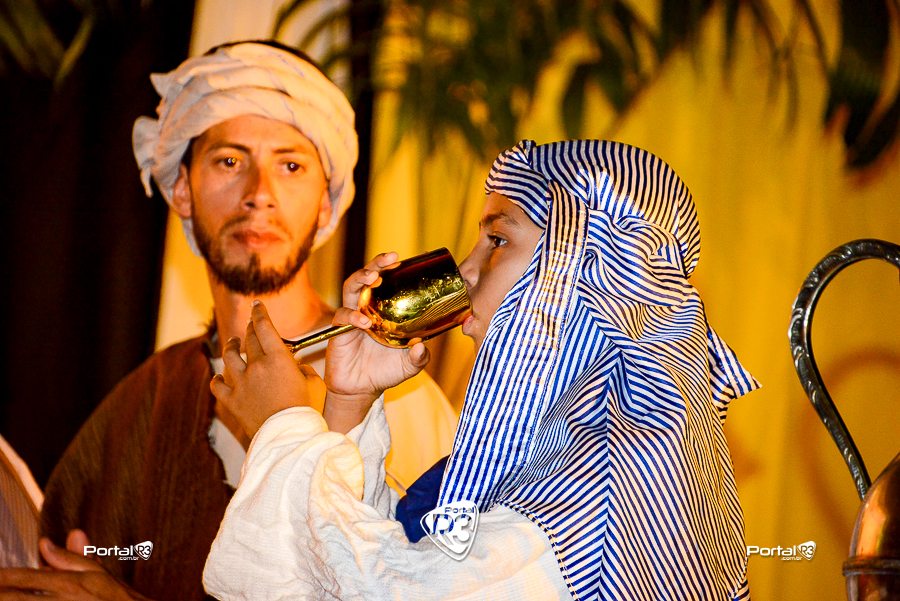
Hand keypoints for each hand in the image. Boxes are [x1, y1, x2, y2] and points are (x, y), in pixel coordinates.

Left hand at [0, 531, 150, 599]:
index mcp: (68, 583)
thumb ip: (70, 558)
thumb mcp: (97, 575)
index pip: (22, 578)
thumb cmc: (117, 600)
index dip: (0, 577)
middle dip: (0, 591)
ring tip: (3, 593)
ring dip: (9, 598)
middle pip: (14, 597)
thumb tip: (46, 542)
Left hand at [210, 301, 316, 438]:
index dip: (259, 313)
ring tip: (233, 342)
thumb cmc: (306, 410)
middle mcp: (256, 366)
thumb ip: (305, 369)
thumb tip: (296, 366)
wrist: (288, 436)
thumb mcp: (315, 384)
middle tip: (251, 324)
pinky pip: (218, 385)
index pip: (264, 327)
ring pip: (229, 357)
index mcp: (277, 358)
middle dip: (249, 327)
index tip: (257, 305)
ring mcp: (241, 383)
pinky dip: (218, 379)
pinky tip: (220, 376)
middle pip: (248, 339)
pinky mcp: (232, 401)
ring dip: (231, 346)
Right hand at [324, 252, 429, 432]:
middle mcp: (368, 308)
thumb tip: (421, 345)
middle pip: (368, 277)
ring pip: (351, 288)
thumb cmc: (386, 372)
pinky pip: (342, 316)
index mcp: (385, 311)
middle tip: (389, 259)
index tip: (403, 259)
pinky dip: (351, 316)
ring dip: (359, 279)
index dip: (392, 269)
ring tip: (370, 277)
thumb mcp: (410, 366)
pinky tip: (363, 322)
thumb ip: (419, 357)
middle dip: (376, 265)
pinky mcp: (339, 330)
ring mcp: (352, 317)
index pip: (387, 282)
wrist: (361, 390)